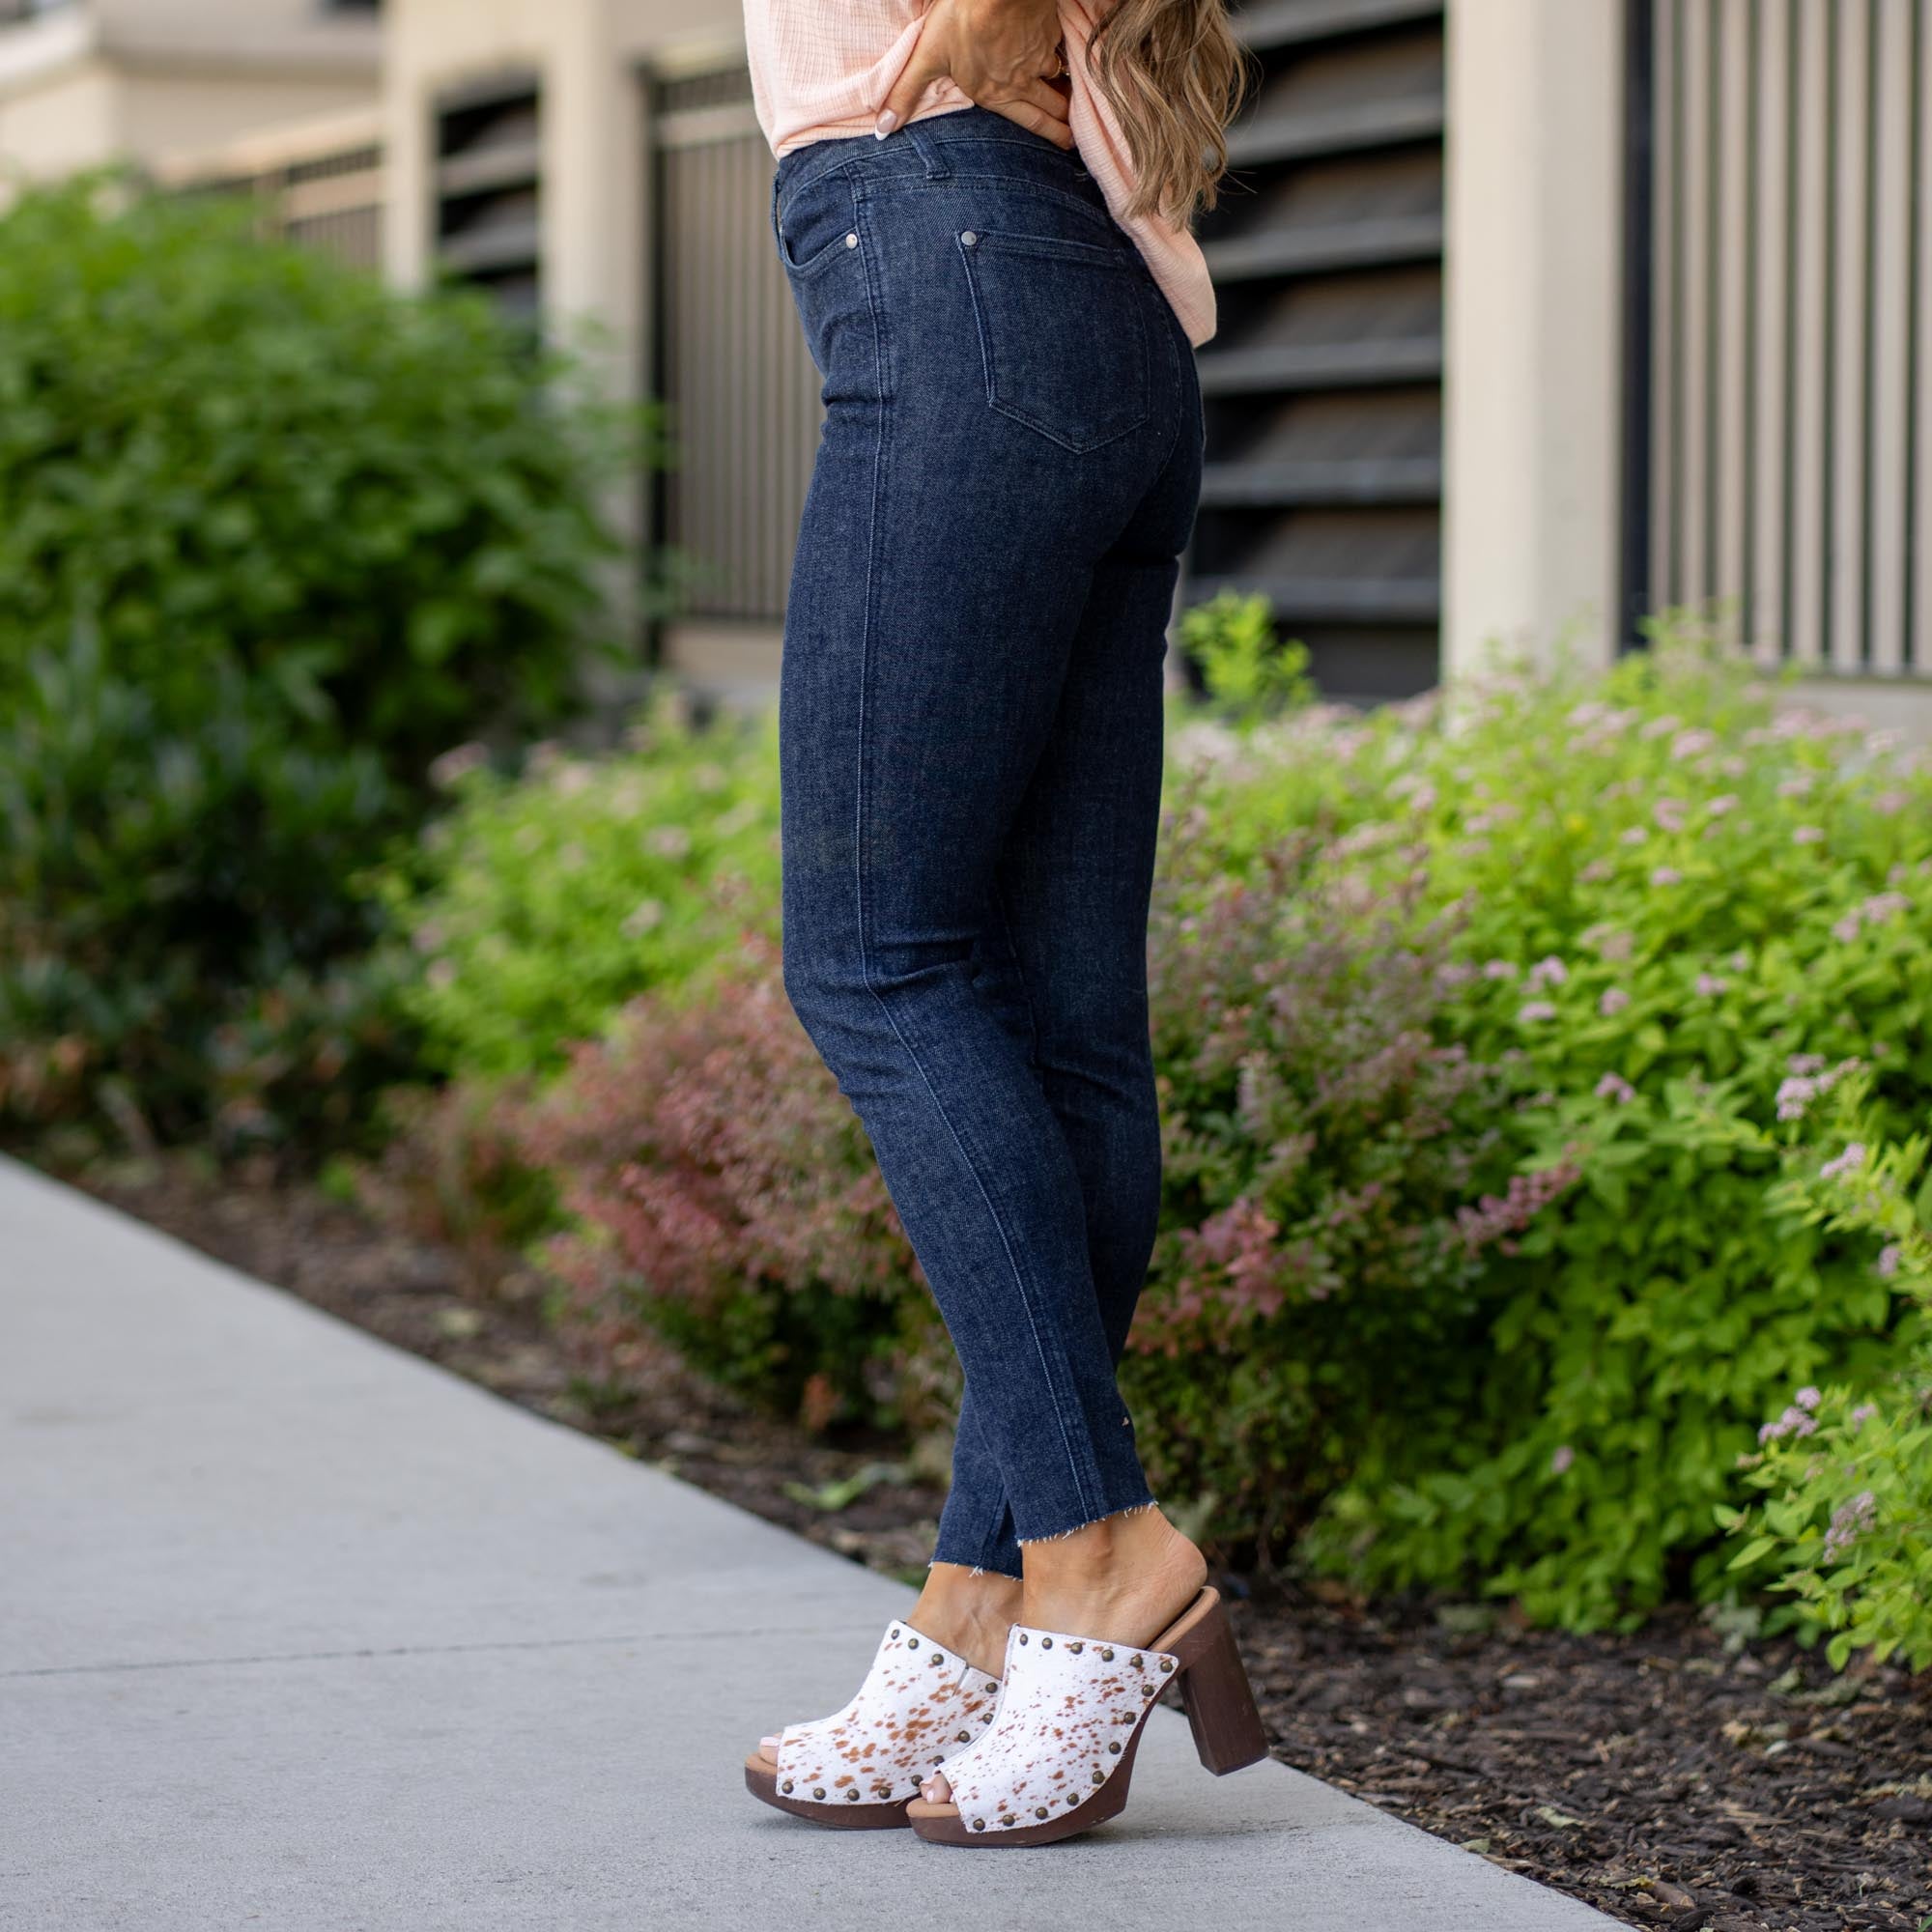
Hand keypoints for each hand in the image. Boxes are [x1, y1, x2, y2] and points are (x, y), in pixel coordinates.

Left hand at [877, 0, 1072, 150]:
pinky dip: (1060, 56)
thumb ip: (906, 93)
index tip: (1065, 145)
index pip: (1028, 121)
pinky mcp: (1047, 32)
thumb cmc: (962, 20)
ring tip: (1070, 101)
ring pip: (1056, 80)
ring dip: (1064, 92)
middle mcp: (1021, 82)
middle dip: (1062, 124)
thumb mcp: (927, 57)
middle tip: (1073, 138)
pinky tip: (1059, 55)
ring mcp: (1038, 56)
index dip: (1049, 135)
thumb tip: (884, 130)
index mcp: (994, 93)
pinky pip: (1057, 50)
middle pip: (1048, 108)